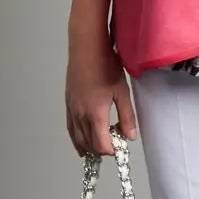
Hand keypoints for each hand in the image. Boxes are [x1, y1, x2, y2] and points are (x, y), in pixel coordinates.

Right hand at [65, 31, 137, 152]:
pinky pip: (70, 127)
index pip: (101, 145)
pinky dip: (76, 138)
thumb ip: (126, 116)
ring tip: (97, 151)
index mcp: (95, 113)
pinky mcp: (68, 103)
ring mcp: (72, 109)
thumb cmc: (106, 65)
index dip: (111, 150)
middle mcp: (80, 114)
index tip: (120, 148)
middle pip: (88, 144)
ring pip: (77, 137)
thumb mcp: (122, 91)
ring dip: (87, 146)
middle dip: (101, 149)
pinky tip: (80, 142)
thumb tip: (130, 137)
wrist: (86, 47)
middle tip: (113, 146)